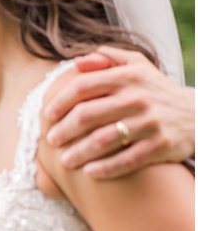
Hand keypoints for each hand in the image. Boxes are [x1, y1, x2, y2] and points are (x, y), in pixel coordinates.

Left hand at [42, 47, 193, 178]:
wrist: (196, 114)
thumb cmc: (154, 90)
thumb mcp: (137, 66)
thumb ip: (107, 58)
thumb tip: (77, 61)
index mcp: (127, 77)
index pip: (83, 86)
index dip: (60, 101)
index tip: (47, 115)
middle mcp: (138, 98)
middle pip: (87, 115)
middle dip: (63, 130)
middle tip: (51, 141)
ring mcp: (150, 122)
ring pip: (103, 140)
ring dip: (78, 153)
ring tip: (64, 161)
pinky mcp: (160, 145)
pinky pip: (127, 160)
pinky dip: (106, 168)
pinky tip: (90, 172)